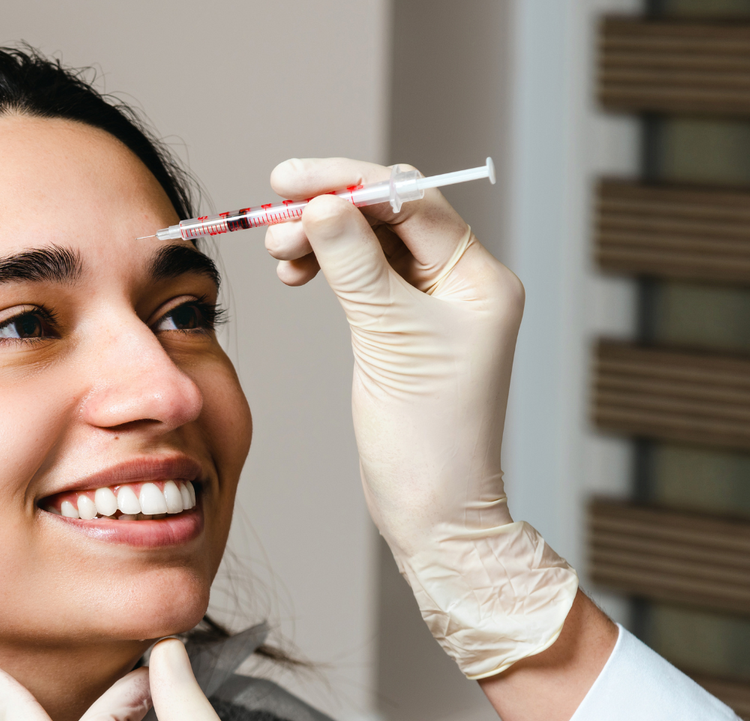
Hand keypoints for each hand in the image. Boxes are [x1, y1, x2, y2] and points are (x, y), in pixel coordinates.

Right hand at [266, 158, 577, 678]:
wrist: (434, 510)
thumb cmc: (428, 436)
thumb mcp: (389, 340)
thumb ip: (355, 266)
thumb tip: (322, 204)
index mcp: (479, 278)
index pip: (410, 202)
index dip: (347, 183)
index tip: (288, 181)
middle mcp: (461, 283)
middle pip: (388, 217)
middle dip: (327, 209)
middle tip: (271, 220)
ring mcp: (432, 306)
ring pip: (368, 244)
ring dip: (320, 238)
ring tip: (277, 253)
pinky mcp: (403, 329)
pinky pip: (361, 276)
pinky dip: (325, 267)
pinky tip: (295, 272)